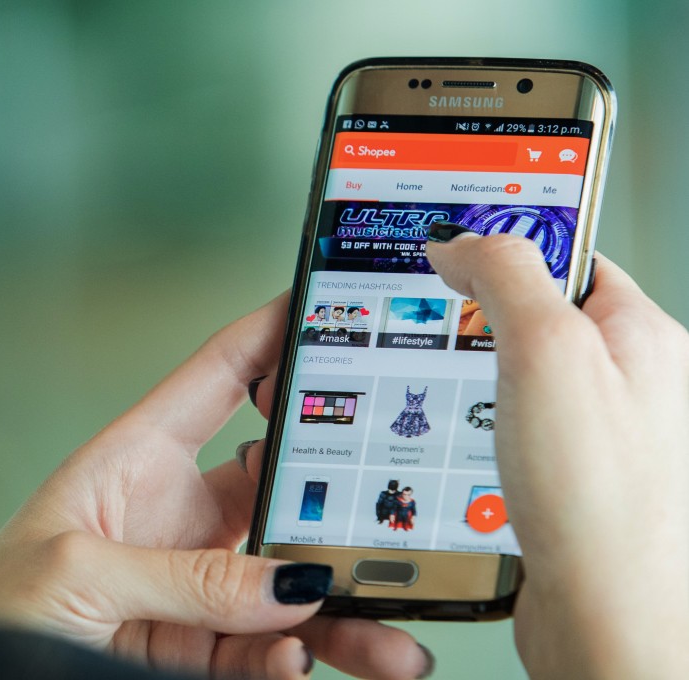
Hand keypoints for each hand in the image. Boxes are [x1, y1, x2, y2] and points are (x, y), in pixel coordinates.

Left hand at [0, 293, 431, 679]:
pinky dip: (289, 659)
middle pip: (282, 492)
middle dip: (341, 508)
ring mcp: (193, 581)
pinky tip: (294, 661)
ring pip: (288, 586)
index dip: (273, 336)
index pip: (219, 379)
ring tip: (394, 641)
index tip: (332, 307)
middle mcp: (177, 513)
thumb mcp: (76, 570)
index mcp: (138, 457)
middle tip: (396, 523)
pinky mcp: (198, 644)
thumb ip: (182, 576)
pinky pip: (263, 648)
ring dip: (341, 611)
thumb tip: (288, 584)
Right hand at [423, 231, 688, 678]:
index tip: (456, 257)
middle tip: (451, 345)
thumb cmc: (602, 505)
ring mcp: (605, 438)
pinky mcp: (575, 484)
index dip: (509, 252)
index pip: (570, 259)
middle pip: (540, 321)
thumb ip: (505, 277)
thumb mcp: (546, 352)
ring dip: (480, 391)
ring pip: (522, 384)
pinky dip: (484, 439)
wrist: (613, 628)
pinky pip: (517, 437)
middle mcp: (633, 385)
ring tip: (465, 409)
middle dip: (484, 331)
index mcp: (643, 336)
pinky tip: (474, 456)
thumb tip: (462, 241)